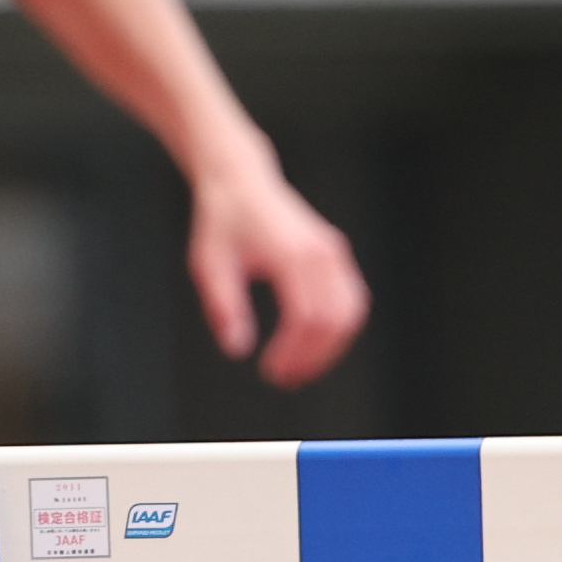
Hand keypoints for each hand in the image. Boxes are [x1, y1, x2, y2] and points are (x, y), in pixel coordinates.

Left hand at [184, 151, 368, 387]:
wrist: (243, 183)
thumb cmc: (223, 223)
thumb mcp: (210, 267)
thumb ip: (225, 308)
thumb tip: (237, 350)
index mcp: (291, 254)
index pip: (306, 316)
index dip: (294, 351)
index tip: (271, 371)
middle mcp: (322, 253)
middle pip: (337, 319)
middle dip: (315, 356)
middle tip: (286, 378)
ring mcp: (335, 253)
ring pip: (351, 312)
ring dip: (331, 346)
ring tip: (301, 367)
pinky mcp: (337, 256)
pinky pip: (352, 299)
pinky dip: (338, 327)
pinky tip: (313, 343)